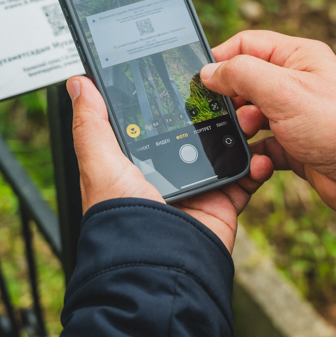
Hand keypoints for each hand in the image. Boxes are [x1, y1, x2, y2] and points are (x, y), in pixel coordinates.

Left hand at [66, 76, 273, 252]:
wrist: (160, 261)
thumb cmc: (123, 219)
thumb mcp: (100, 165)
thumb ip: (92, 125)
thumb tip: (78, 85)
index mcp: (138, 161)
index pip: (158, 120)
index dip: (171, 99)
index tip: (187, 75)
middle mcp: (169, 172)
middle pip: (196, 130)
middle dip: (214, 111)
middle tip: (227, 91)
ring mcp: (198, 185)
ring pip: (225, 148)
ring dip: (240, 131)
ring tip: (248, 116)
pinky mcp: (223, 201)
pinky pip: (245, 177)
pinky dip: (255, 166)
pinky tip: (258, 154)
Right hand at [200, 30, 335, 209]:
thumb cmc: (333, 124)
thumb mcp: (281, 89)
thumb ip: (240, 74)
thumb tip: (209, 71)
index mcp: (299, 56)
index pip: (249, 44)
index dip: (222, 59)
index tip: (202, 79)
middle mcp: (298, 82)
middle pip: (247, 82)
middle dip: (233, 100)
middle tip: (229, 114)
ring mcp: (297, 115)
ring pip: (253, 116)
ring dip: (244, 128)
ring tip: (249, 135)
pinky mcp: (296, 146)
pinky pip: (264, 145)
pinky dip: (257, 155)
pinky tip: (259, 162)